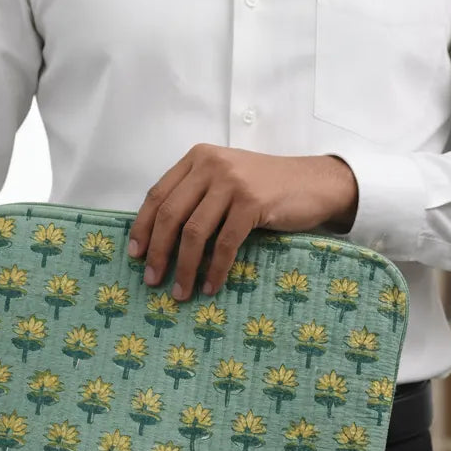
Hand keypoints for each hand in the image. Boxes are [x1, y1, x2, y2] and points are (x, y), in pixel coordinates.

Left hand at [127, 145, 357, 300]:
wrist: (314, 183)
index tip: (135, 255)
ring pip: (194, 232)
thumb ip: (196, 195)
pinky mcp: (253, 202)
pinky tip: (211, 286)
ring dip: (184, 267)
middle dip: (158, 252)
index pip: (157, 194)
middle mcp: (211, 165)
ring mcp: (233, 182)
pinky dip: (215, 269)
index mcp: (197, 158)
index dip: (143, 227)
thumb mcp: (225, 179)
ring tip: (180, 292)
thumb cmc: (267, 187)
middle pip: (171, 215)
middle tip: (153, 280)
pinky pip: (225, 244)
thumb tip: (159, 239)